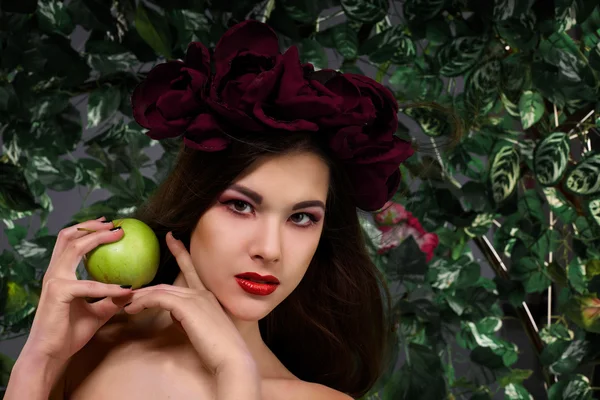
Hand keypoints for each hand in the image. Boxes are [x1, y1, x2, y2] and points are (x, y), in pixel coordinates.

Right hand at [23, 217, 133, 364]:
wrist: (50, 354)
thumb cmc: (69, 334)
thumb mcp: (97, 312)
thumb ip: (111, 299)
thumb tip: (132, 290)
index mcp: (60, 274)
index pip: (70, 243)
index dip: (88, 230)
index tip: (110, 226)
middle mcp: (55, 273)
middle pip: (69, 237)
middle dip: (93, 226)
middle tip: (116, 225)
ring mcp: (55, 280)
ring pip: (74, 247)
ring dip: (98, 238)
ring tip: (117, 234)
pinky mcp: (59, 292)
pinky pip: (90, 285)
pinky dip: (109, 286)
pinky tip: (127, 288)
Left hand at [123, 231, 253, 374]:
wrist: (232, 358)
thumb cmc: (219, 349)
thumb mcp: (202, 328)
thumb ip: (189, 317)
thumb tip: (175, 315)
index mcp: (207, 295)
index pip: (190, 268)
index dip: (180, 252)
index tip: (170, 237)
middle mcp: (202, 292)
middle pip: (166, 284)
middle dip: (144, 288)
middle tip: (125, 289)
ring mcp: (196, 297)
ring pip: (160, 290)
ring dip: (139, 297)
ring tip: (123, 303)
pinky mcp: (188, 306)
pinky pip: (159, 299)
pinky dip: (143, 302)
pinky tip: (132, 309)